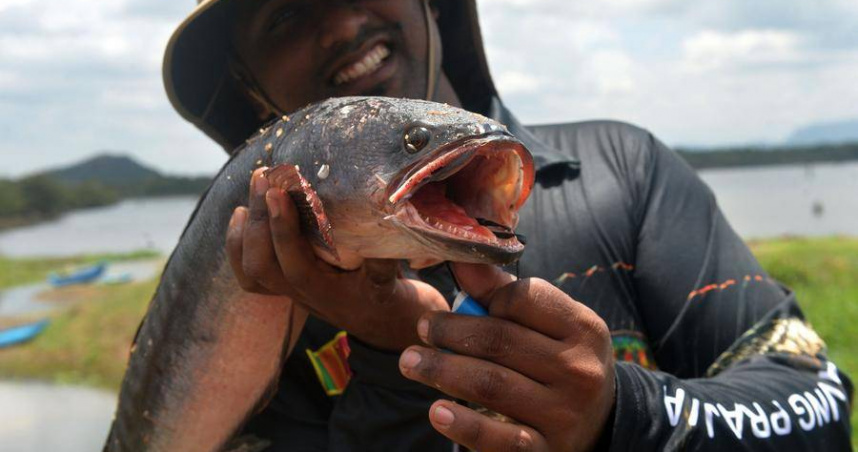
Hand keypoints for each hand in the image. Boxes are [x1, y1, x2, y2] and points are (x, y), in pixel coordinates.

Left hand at [226, 168, 448, 350]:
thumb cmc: (389, 297)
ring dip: (245, 229)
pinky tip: (241, 215)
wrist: (383, 323)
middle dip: (259, 219)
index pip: (293, 263)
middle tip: (264, 176)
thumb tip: (381, 229)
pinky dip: (238, 244)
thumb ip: (383, 262)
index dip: (282, 228)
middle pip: (263, 264)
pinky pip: (249, 273)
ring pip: (250, 270)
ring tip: (253, 190)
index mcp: (327, 293)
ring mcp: (288, 292)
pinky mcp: (284, 285)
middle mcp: (301, 295)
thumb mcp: (392, 281)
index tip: (279, 192)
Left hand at [398, 263, 614, 450]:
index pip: (524, 298)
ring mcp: (565, 414)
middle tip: (421, 329)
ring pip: (491, 384)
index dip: (481, 296)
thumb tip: (463, 257)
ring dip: (442, 370)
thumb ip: (506, 294)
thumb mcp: (552, 326)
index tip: (451, 302)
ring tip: (410, 362)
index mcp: (583, 328)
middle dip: (450, 332)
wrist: (601, 427)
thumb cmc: (562, 362)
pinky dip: (464, 424)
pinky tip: (437, 411)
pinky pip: (499, 438)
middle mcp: (579, 370)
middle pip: (499, 340)